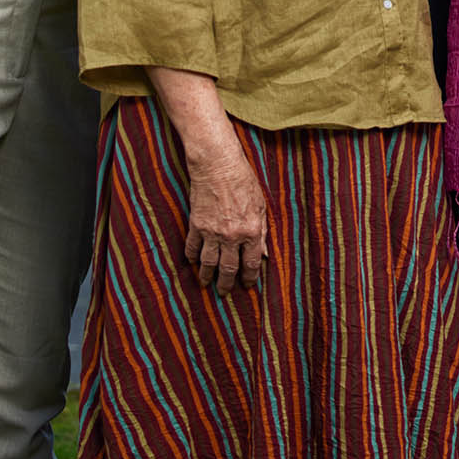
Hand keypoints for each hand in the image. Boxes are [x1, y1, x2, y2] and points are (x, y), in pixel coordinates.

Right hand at [182, 132, 270, 290]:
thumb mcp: (261, 206)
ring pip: (209, 263)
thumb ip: (263, 231)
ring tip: (207, 284)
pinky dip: (193, 257)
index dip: (250, 277)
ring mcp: (212, 232)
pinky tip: (194, 263)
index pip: (251, 263)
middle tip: (225, 293)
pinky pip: (193, 248)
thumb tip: (265, 254)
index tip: (248, 285)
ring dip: (207, 276)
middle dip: (227, 284)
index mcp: (251, 231)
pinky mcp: (196, 225)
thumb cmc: (243, 181)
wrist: (217, 165)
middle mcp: (232, 236)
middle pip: (229, 268)